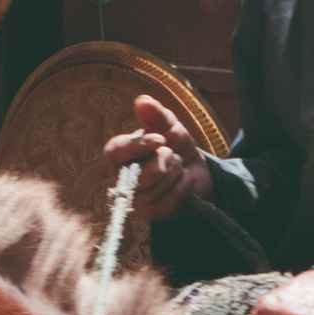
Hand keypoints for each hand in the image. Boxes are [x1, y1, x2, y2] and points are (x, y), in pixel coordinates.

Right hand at [106, 94, 212, 218]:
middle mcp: (123, 178)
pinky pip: (168, 202)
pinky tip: (184, 182)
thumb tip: (142, 101)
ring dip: (176, 173)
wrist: (198, 173)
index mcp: (121, 154)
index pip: (115, 151)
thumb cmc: (177, 148)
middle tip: (174, 154)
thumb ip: (157, 116)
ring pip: (156, 188)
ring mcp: (137, 199)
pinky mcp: (153, 214)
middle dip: (165, 160)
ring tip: (178, 167)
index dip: (138, 146)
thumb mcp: (171, 128)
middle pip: (140, 174)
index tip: (161, 139)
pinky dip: (183, 188)